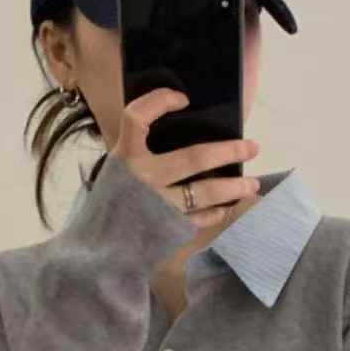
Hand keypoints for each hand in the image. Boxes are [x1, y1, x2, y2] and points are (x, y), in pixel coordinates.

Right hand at [113, 87, 261, 227]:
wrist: (97, 251)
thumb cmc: (110, 205)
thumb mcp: (117, 171)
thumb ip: (140, 154)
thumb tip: (182, 134)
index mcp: (125, 157)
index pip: (137, 117)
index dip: (159, 101)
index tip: (182, 99)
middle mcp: (143, 179)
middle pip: (193, 158)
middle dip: (228, 151)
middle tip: (252, 148)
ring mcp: (158, 206)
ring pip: (204, 193)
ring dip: (233, 188)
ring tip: (252, 184)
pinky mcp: (168, 229)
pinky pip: (199, 218)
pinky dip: (215, 213)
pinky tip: (225, 208)